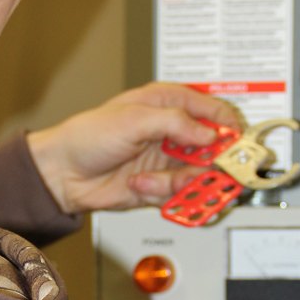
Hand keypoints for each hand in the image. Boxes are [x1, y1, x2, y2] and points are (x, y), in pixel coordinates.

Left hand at [26, 82, 243, 213]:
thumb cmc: (88, 136)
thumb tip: (210, 135)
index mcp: (170, 104)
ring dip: (180, 182)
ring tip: (156, 181)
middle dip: (211, 164)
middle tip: (202, 172)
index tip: (235, 146)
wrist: (63, 173)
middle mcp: (173, 132)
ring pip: (201, 176)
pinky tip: (141, 186)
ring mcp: (168, 161)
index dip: (230, 128)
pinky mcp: (161, 186)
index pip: (215, 112)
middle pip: (216, 149)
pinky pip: (181, 195)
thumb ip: (176, 123)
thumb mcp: (133, 119)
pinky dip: (164, 195)